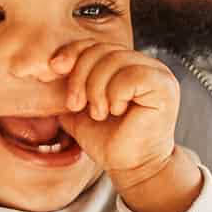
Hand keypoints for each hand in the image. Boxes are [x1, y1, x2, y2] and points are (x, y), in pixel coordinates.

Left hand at [51, 42, 197, 211]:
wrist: (130, 167)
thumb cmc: (108, 140)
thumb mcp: (78, 109)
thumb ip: (68, 87)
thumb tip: (46, 67)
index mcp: (125, 65)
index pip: (96, 44)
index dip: (73, 52)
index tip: (54, 68)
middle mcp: (143, 64)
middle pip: (102, 49)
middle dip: (81, 77)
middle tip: (77, 104)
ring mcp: (157, 73)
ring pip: (115, 60)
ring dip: (97, 89)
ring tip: (99, 113)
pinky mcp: (165, 87)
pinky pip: (132, 75)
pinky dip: (116, 94)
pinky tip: (117, 111)